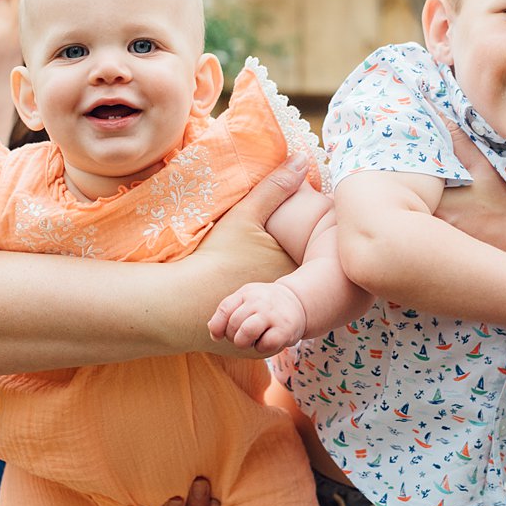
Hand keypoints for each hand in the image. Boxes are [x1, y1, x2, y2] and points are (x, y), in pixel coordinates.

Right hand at [186, 154, 308, 348]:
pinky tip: (264, 307)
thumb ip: (275, 187)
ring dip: (293, 300)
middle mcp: (294, 303)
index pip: (325, 259)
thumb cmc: (214, 257)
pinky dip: (273, 320)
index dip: (323, 249)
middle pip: (313, 286)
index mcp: (297, 272)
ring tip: (285, 285)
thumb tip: (301, 157)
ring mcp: (278, 328)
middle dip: (310, 275)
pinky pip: (276, 331)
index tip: (322, 239)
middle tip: (299, 262)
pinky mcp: (263, 348)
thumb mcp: (245, 216)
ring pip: (296, 311)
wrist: (180, 301)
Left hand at [209, 282, 308, 354]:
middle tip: (243, 336)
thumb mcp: (246, 301)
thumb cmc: (265, 306)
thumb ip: (227, 313)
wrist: (298, 302)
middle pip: (233, 325)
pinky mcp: (284, 329)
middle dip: (233, 337)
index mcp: (246, 293)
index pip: (224, 309)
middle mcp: (259, 301)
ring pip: (246, 333)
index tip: (218, 336)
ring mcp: (272, 314)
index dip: (217, 326)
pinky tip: (267, 341)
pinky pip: (264, 345)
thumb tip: (212, 329)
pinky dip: (262, 348)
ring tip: (251, 341)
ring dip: (243, 343)